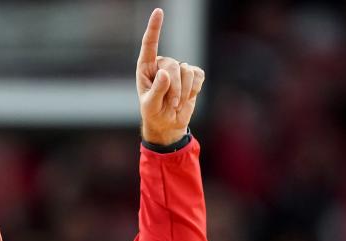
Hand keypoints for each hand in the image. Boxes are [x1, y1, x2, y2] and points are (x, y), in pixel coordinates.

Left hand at [136, 8, 205, 145]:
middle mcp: (163, 64)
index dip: (155, 27)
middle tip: (172, 104)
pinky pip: (198, 76)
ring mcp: (178, 68)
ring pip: (187, 72)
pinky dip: (194, 90)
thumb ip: (157, 90)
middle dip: (175, 88)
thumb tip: (166, 73)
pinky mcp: (192, 75)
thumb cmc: (154, 114)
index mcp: (147, 67)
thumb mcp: (150, 106)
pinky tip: (187, 97)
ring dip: (184, 92)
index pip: (150, 44)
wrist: (168, 124)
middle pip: (174, 66)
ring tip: (176, 104)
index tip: (159, 12)